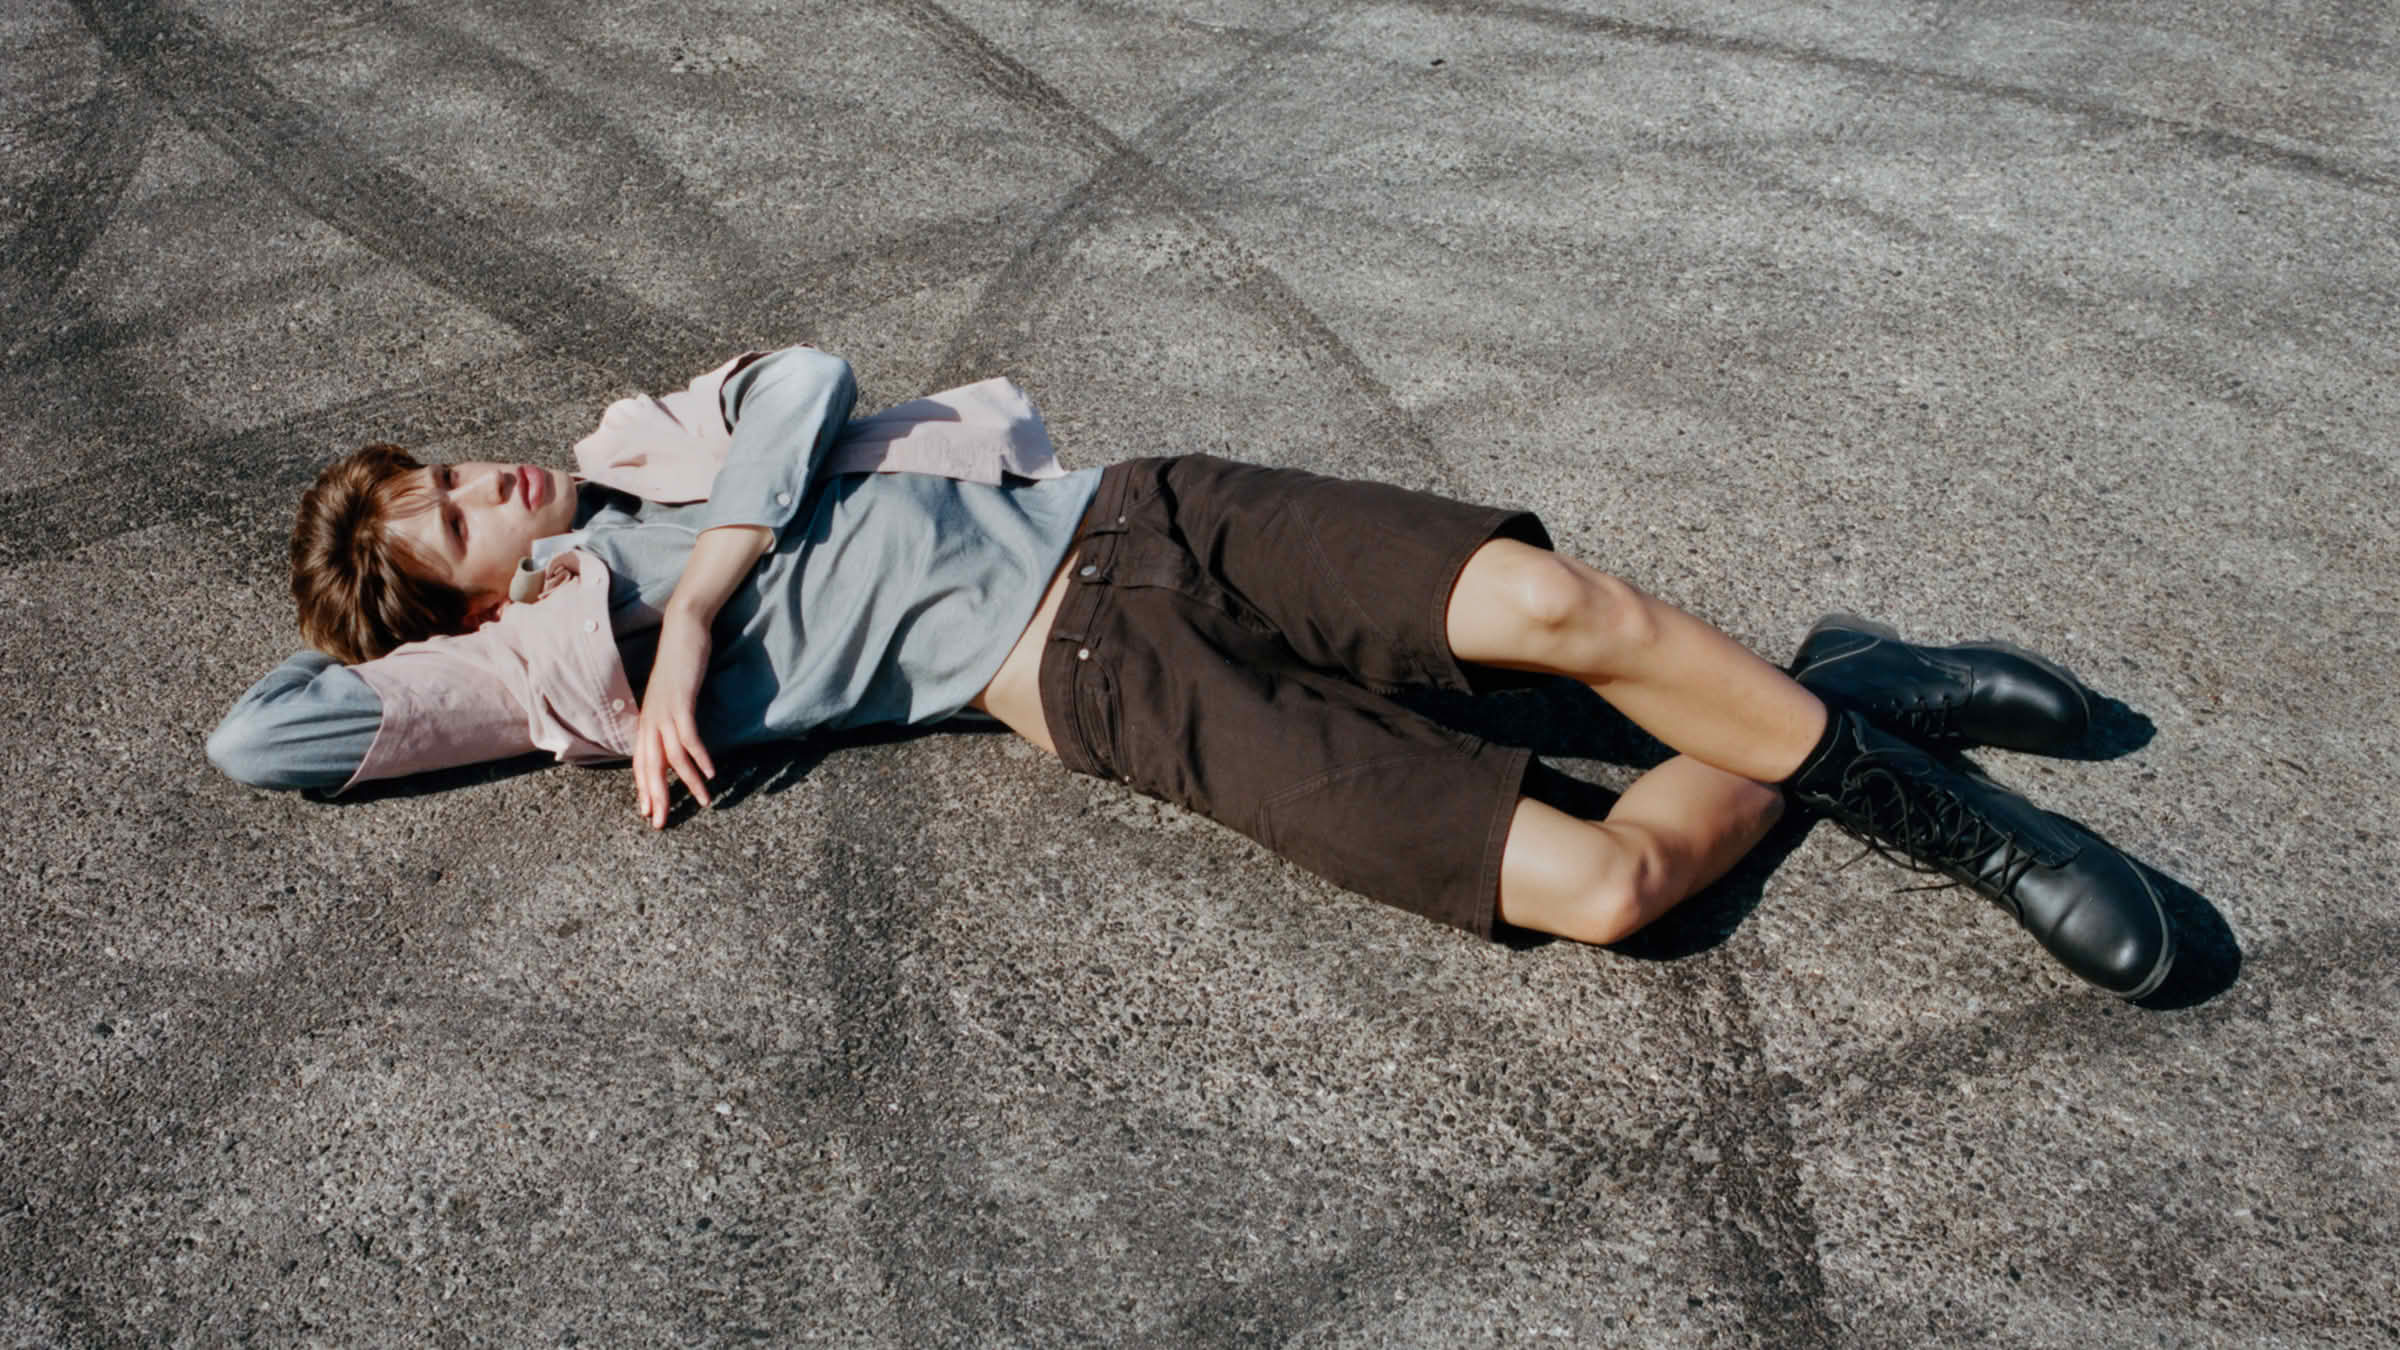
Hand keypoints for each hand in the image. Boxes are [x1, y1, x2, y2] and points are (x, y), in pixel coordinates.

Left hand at [632, 609, 715, 828]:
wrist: (682, 629)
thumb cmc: (680, 662)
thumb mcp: (673, 696)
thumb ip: (672, 718)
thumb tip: (678, 741)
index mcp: (648, 720)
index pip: (641, 763)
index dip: (644, 789)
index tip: (649, 813)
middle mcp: (651, 719)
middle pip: (649, 766)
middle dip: (656, 797)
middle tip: (662, 822)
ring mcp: (664, 710)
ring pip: (671, 756)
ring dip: (687, 782)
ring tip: (704, 801)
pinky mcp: (680, 701)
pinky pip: (688, 736)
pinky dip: (699, 756)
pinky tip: (710, 772)